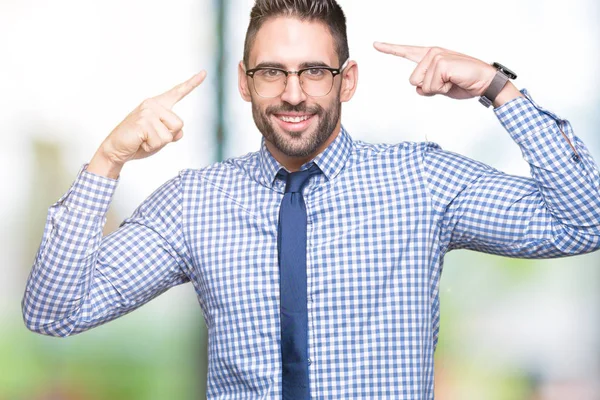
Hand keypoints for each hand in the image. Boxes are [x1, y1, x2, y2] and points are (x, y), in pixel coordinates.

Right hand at [88, 71, 206, 177]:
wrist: (116, 149)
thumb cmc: (138, 142)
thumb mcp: (160, 138)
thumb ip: (172, 133)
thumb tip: (180, 132)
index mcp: (158, 105)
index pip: (178, 93)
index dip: (192, 83)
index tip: (204, 73)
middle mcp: (153, 104)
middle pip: (179, 124)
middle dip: (168, 137)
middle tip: (149, 137)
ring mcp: (147, 112)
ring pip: (170, 134)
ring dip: (158, 143)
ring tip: (144, 139)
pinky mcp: (143, 122)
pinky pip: (160, 141)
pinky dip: (151, 147)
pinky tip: (140, 141)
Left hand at [373, 42, 496, 99]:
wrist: (485, 82)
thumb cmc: (464, 83)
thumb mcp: (440, 87)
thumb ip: (425, 86)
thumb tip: (418, 88)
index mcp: (429, 57)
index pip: (406, 52)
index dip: (390, 49)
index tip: (375, 44)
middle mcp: (431, 54)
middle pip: (413, 81)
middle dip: (429, 89)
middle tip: (447, 83)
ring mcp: (436, 56)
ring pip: (421, 85)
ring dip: (436, 89)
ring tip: (451, 81)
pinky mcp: (441, 63)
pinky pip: (431, 86)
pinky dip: (442, 89)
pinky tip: (454, 80)